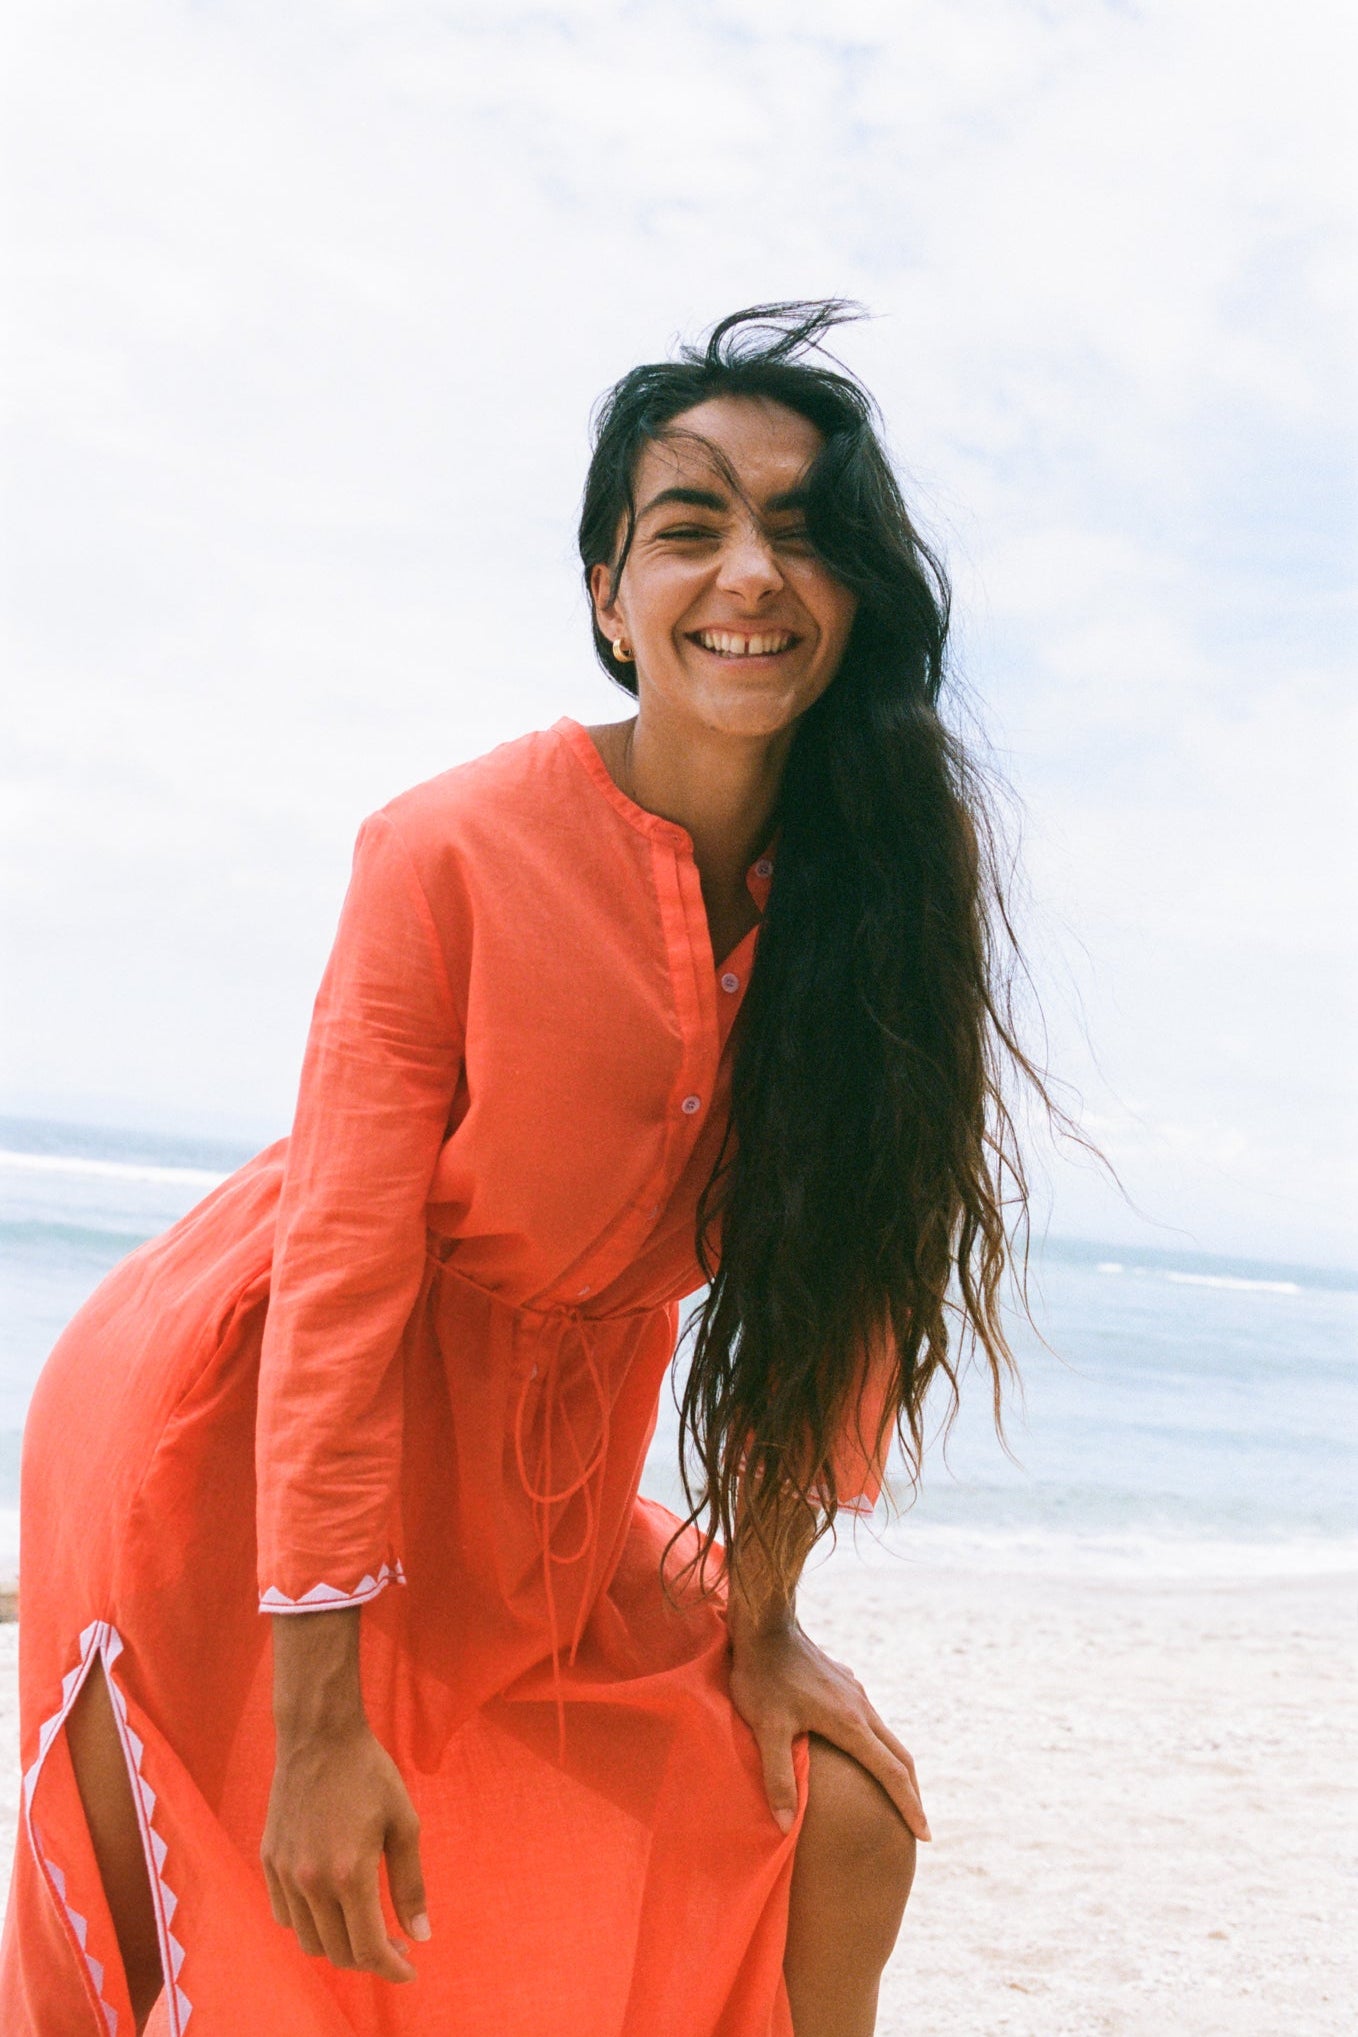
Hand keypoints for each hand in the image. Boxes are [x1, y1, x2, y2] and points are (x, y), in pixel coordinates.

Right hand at [261, 1717, 428, 1981]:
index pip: (369, 1949)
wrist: (319, 1736)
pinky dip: (309, 1926)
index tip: (410, 1969)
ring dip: (339, 1946)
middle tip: (397, 1943)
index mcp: (350, 1874)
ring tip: (365, 1927)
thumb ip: (411, 1885)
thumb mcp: (403, 1824)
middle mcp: (311, 1882)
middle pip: (339, 1952)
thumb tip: (422, 1935)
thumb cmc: (369, 1774)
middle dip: (372, 1958)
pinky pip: (285, 1917)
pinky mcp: (269, 1862)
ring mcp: (285, 1874)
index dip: (393, 1968)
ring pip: (309, 1941)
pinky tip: (331, 1908)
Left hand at [727, 1619, 930, 1843]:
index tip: (926, 1837)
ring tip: (894, 1794)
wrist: (765, 1624)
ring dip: (895, 1767)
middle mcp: (861, 1707)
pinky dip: (876, 1744)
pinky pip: (869, 1719)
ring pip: (885, 1735)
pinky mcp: (843, 1681)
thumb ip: (778, 1778)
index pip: (891, 1773)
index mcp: (851, 1723)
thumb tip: (785, 1827)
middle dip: (911, 1793)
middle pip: (899, 1755)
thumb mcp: (767, 1730)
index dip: (909, 1807)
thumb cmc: (762, 1677)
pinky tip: (861, 1750)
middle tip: (918, 1827)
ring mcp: (854, 1691)